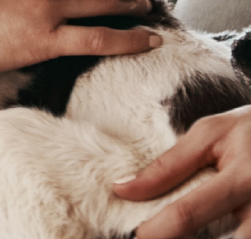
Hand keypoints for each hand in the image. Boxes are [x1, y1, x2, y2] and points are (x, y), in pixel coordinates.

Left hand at [115, 106, 250, 238]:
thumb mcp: (209, 134)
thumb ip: (168, 165)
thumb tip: (124, 189)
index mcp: (243, 178)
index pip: (189, 213)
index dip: (157, 230)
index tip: (139, 234)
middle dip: (188, 238)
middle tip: (161, 231)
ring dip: (212, 236)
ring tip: (177, 226)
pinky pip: (242, 235)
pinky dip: (226, 235)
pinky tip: (211, 227)